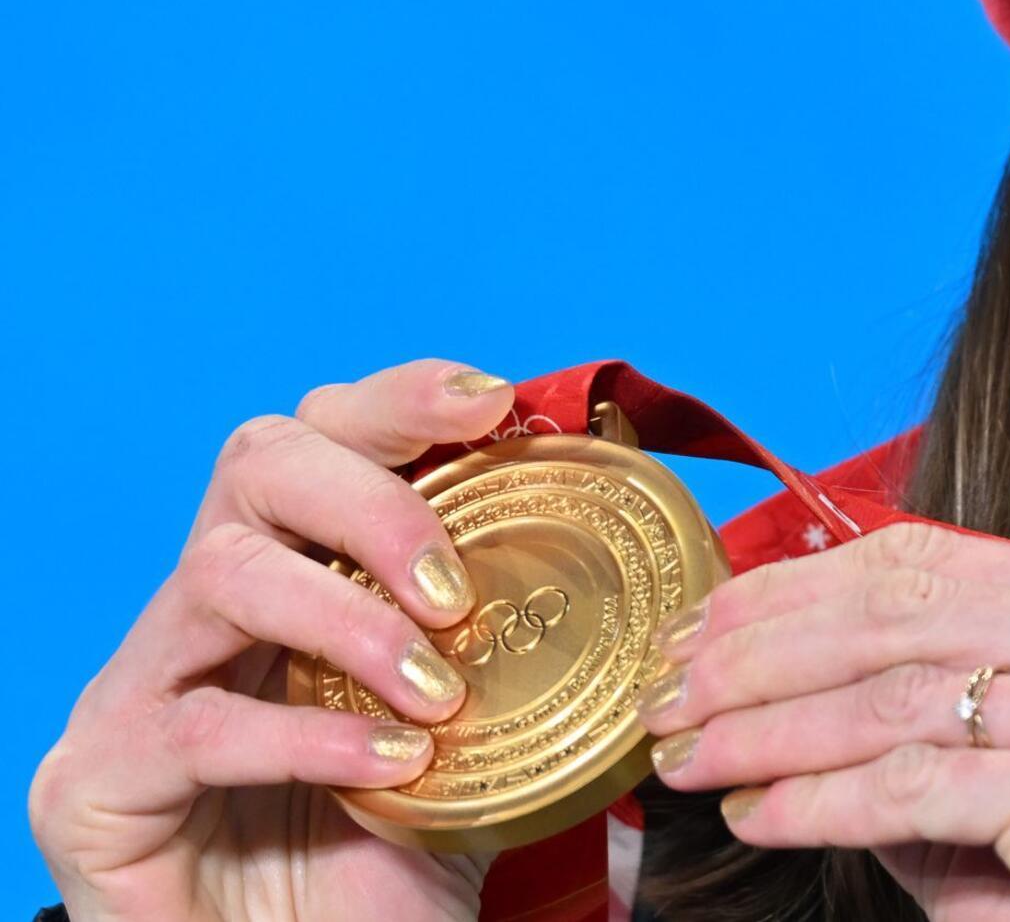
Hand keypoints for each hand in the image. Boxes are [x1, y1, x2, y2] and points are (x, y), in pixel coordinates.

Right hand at [31, 359, 517, 921]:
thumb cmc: (388, 869)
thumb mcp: (479, 745)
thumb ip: (525, 663)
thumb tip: (650, 595)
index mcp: (294, 576)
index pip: (324, 437)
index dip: (398, 401)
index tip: (491, 402)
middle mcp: (207, 610)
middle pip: (260, 460)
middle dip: (373, 498)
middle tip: (457, 588)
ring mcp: (141, 686)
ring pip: (220, 569)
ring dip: (351, 618)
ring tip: (438, 691)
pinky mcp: (97, 780)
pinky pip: (196, 723)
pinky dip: (309, 735)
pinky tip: (392, 764)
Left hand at [637, 523, 1009, 921]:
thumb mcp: (1009, 770)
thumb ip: (920, 704)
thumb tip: (752, 665)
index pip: (937, 561)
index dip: (805, 584)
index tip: (708, 620)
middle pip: (907, 615)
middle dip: (764, 650)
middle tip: (670, 690)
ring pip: (901, 697)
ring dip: (768, 729)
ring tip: (690, 759)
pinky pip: (915, 784)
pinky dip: (816, 802)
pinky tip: (755, 817)